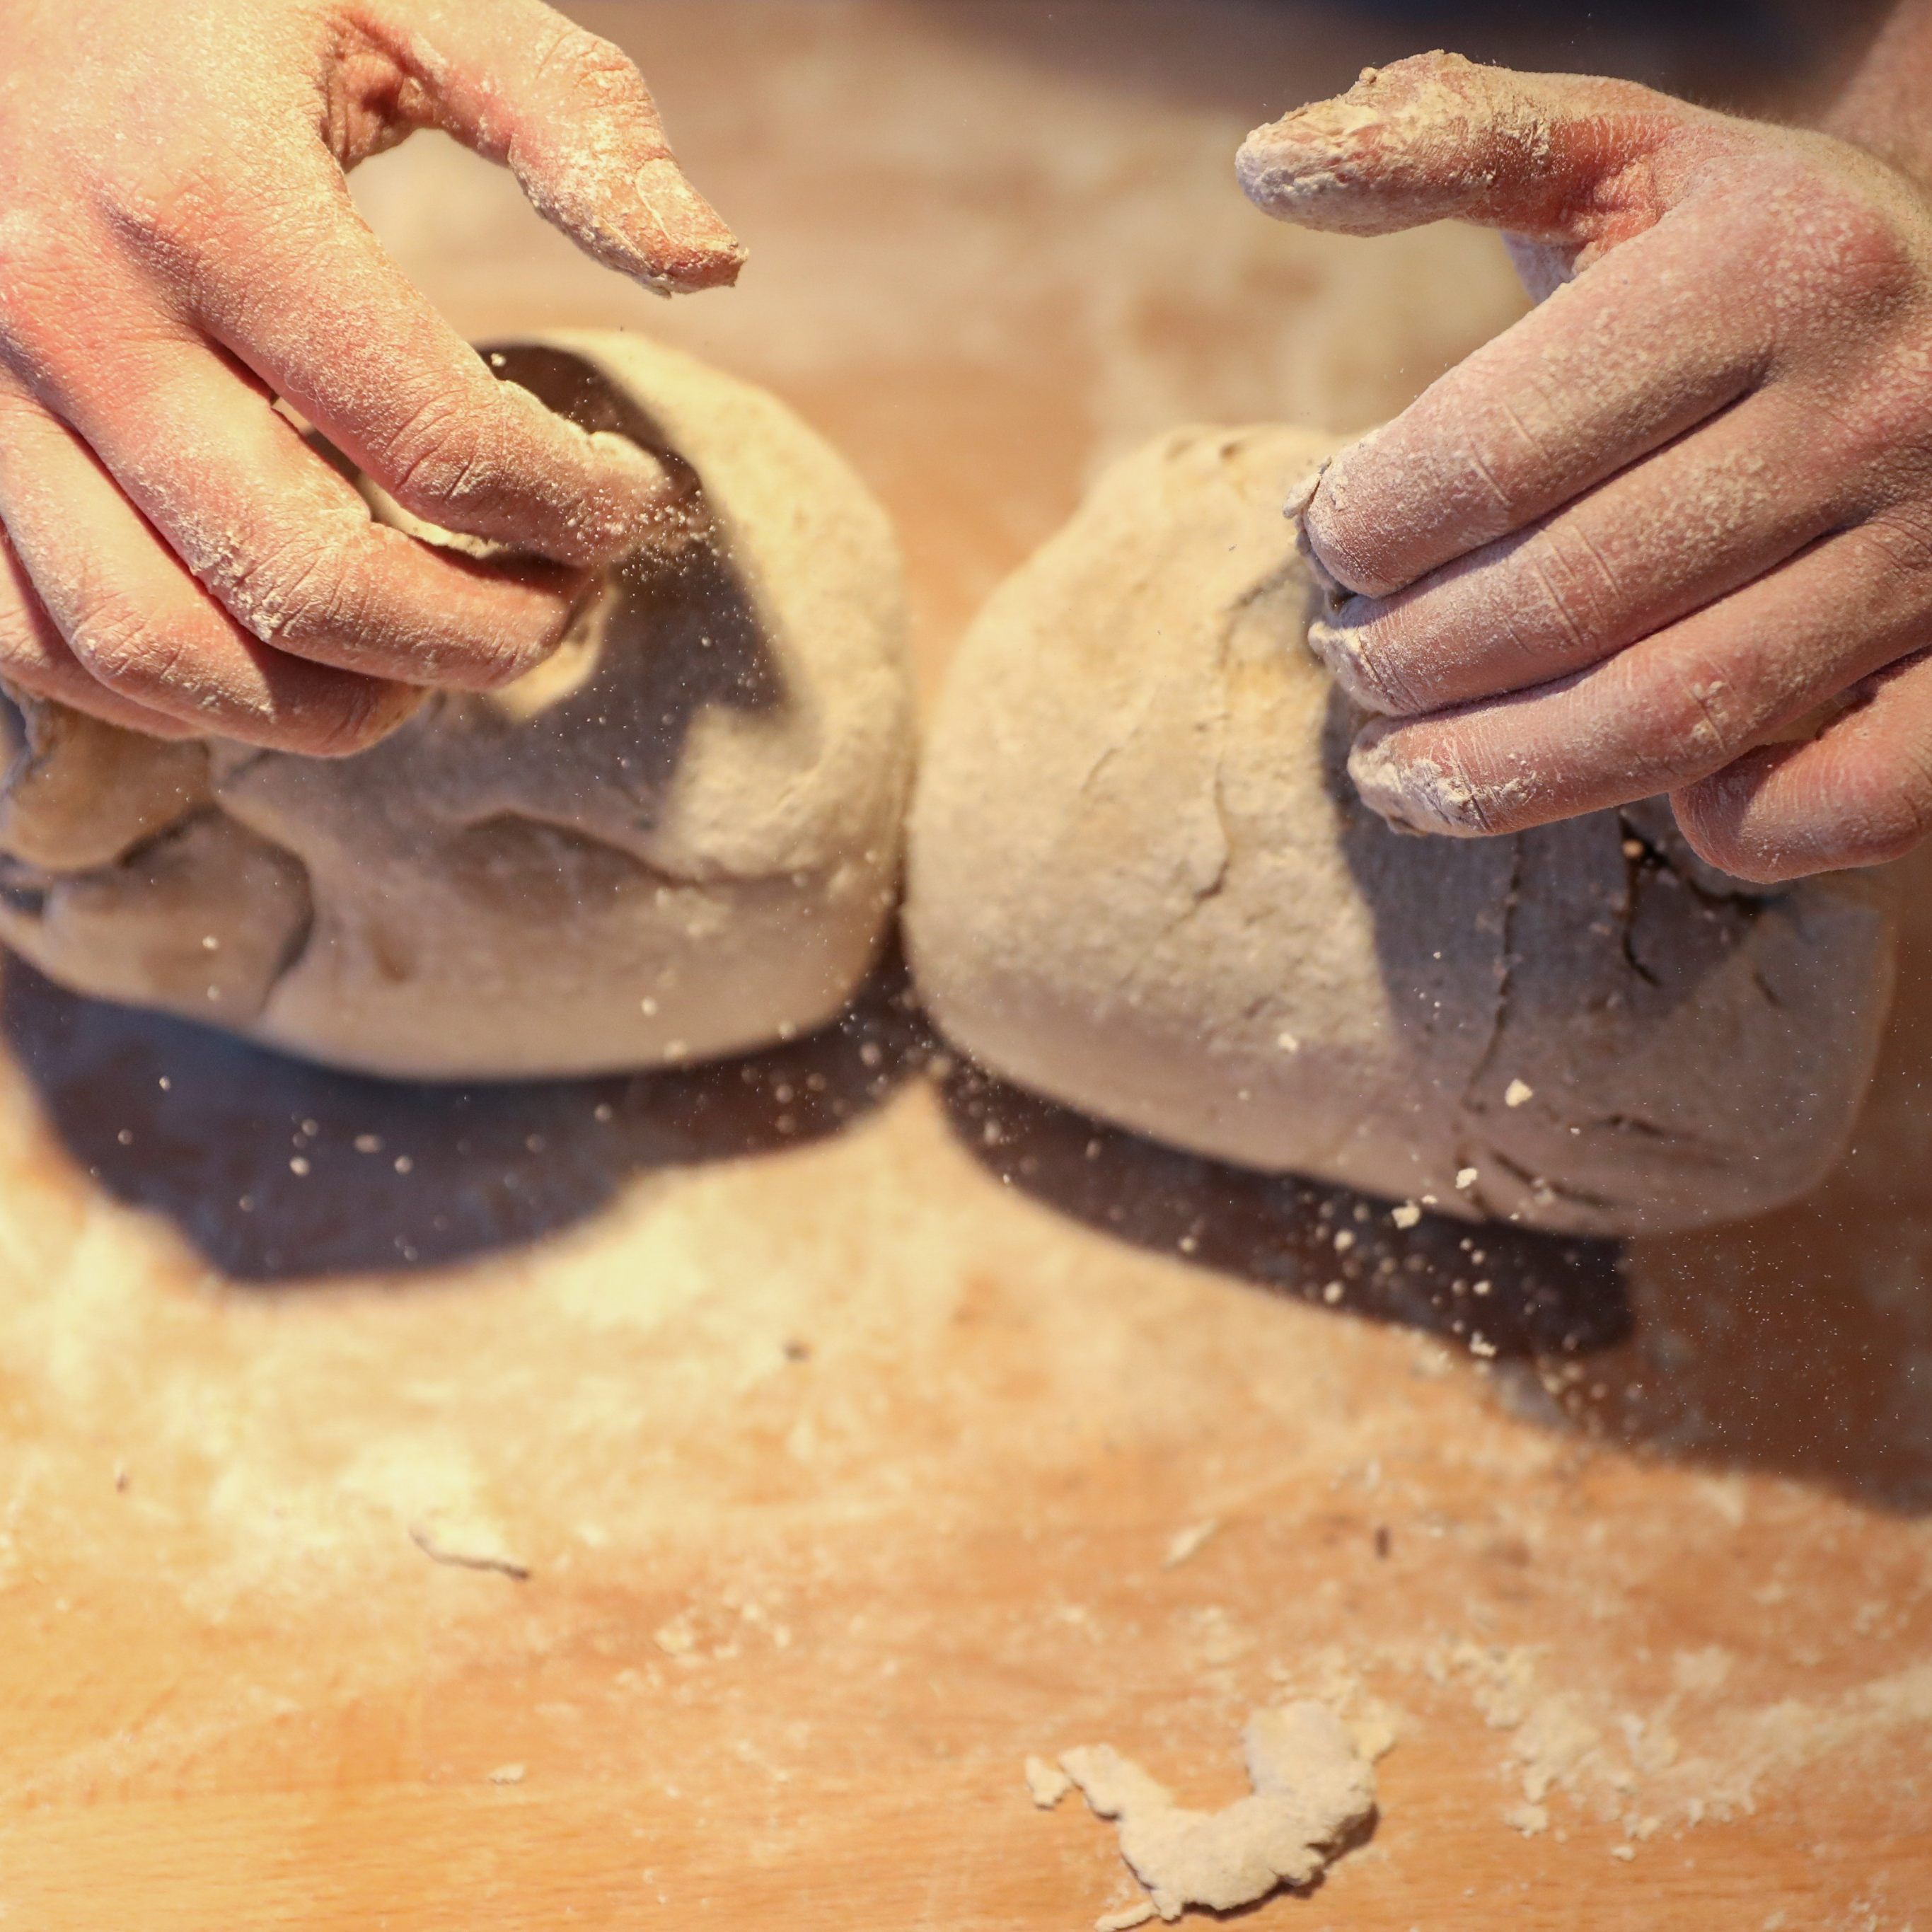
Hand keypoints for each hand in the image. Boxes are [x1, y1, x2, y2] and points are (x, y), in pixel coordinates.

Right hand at [0, 0, 740, 752]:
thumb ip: (564, 113)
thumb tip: (711, 265)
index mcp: (198, 188)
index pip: (439, 440)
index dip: (574, 507)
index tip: (630, 499)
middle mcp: (64, 308)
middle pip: (309, 581)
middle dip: (480, 636)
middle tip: (562, 605)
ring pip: (170, 650)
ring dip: (337, 703)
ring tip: (443, 662)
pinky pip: (54, 644)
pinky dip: (190, 696)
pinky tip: (297, 658)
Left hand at [1240, 51, 1931, 882]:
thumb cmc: (1755, 249)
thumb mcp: (1625, 157)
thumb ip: (1455, 142)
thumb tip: (1259, 168)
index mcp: (1767, 271)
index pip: (1487, 459)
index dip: (1360, 533)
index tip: (1322, 548)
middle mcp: (1871, 408)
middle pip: (1559, 602)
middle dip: (1406, 660)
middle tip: (1349, 665)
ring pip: (1663, 717)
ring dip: (1495, 775)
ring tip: (1394, 777)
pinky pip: (1841, 798)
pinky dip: (1729, 826)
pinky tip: (1642, 801)